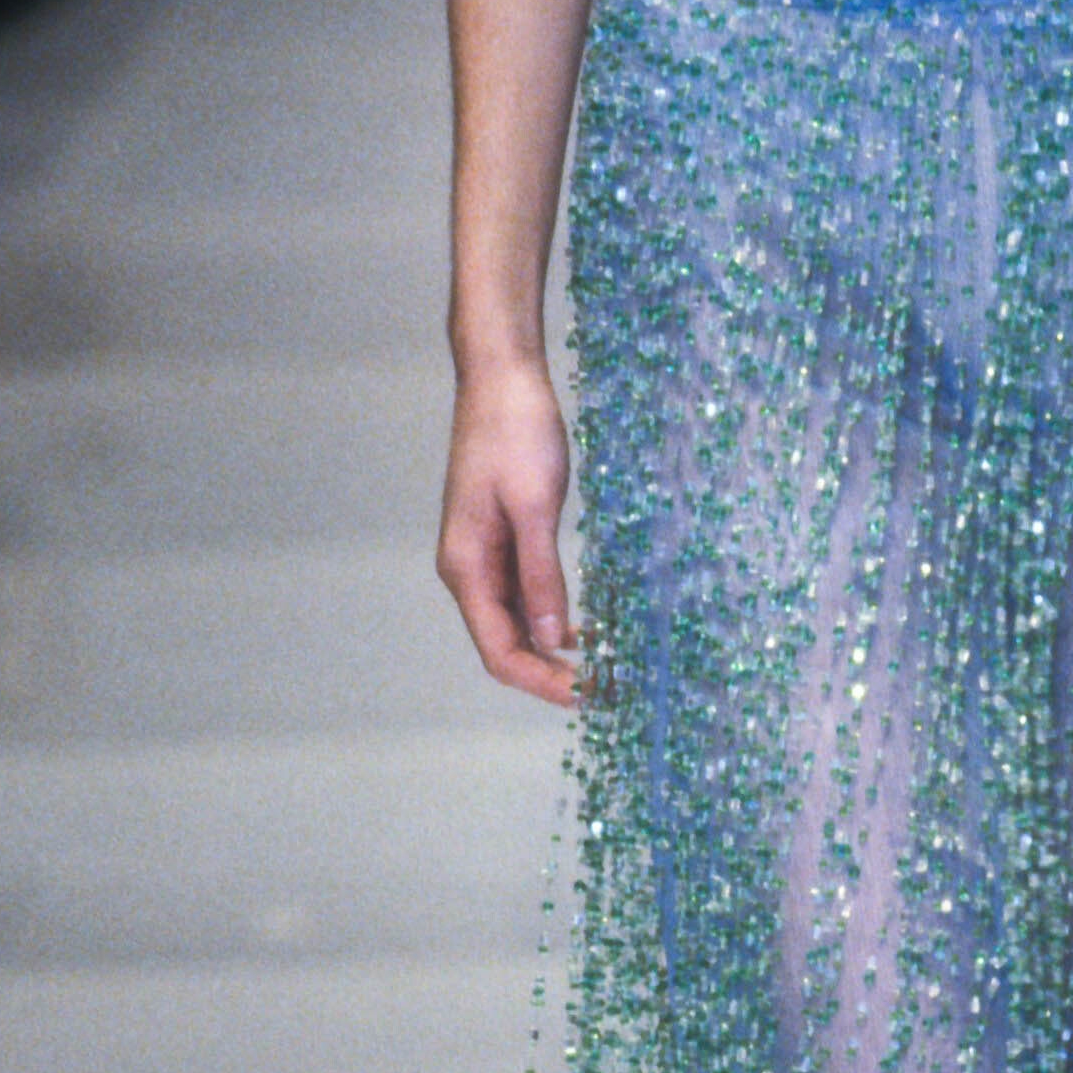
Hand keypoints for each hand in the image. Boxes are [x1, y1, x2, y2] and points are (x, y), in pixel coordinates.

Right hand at [438, 356, 585, 704]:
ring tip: (603, 665)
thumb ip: (541, 573)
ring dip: (553, 648)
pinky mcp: (501, 538)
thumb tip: (553, 638)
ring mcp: (482, 555)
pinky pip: (523, 593)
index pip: (499, 651)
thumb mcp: (535, 506)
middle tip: (607, 689)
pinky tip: (584, 626)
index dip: (541, 682)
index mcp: (466, 567)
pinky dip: (552, 615)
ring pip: (515, 622)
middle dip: (550, 673)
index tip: (587, 696)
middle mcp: (467, 570)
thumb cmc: (516, 432)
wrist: (501, 377)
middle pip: (505, 644)